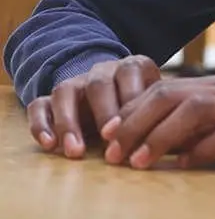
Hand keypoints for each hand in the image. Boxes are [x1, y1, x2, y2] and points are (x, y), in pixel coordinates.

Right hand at [27, 55, 161, 158]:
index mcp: (132, 67)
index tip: (133, 124)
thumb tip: (171, 140)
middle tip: (109, 139)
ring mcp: (75, 83)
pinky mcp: (52, 99)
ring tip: (75, 151)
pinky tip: (49, 145)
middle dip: (103, 112)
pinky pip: (39, 105)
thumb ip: (164, 114)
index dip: (130, 98)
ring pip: (65, 92)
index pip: (130, 73)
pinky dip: (41, 124)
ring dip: (69, 122)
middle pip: (98, 84)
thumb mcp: (160, 105)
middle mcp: (102, 71)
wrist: (117, 97)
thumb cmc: (147, 108)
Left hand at [100, 74, 214, 168]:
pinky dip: (202, 151)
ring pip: (194, 111)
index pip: (166, 89)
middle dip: (135, 123)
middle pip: (172, 95)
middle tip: (114, 154)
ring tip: (140, 163)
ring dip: (160, 137)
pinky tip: (188, 166)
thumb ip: (209, 126)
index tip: (110, 137)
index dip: (133, 111)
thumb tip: (168, 147)